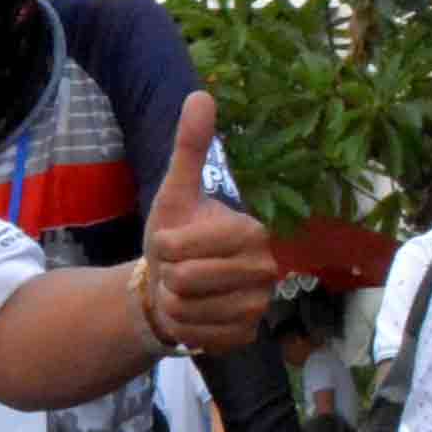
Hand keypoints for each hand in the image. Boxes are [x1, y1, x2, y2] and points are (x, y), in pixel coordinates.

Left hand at [132, 94, 276, 356]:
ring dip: (172, 302)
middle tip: (178, 270)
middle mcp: (266, 270)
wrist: (173, 288)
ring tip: (183, 291)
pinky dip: (182, 327)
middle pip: (185, 278)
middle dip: (168, 274)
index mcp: (252, 231)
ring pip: (186, 308)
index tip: (171, 243)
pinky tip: (192, 315)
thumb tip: (200, 94)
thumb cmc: (177, 238)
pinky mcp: (247, 336)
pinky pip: (196, 335)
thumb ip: (189, 147)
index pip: (184, 246)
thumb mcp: (176, 193)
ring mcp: (259, 307)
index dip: (164, 246)